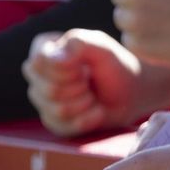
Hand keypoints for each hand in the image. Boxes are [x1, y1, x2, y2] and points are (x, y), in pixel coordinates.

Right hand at [24, 28, 142, 135]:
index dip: (65, 67)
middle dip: (79, 87)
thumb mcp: (102, 47)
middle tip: (91, 81)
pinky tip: (96, 111)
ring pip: (57, 109)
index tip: (84, 65)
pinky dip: (87, 119)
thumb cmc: (115, 66)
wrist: (131, 94)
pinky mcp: (52, 122)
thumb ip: (79, 43)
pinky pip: (64, 126)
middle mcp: (38, 74)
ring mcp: (42, 100)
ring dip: (85, 103)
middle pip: (48, 89)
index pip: (39, 61)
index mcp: (45, 48)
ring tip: (94, 95)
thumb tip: (54, 57)